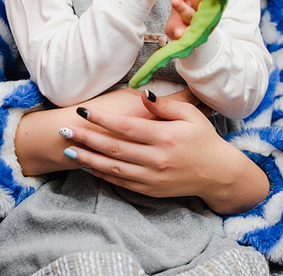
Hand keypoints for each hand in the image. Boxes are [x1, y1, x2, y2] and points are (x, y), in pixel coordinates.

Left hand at [59, 91, 269, 213]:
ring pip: (113, 168)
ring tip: (69, 150)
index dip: (102, 119)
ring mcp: (152, 178)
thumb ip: (164, 105)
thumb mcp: (189, 116)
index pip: (125, 127)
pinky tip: (89, 167)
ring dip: (89, 160)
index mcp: (164, 137)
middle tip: (64, 130)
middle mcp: (156, 159)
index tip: (83, 111)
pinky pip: (121, 182)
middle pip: (113, 148)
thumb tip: (143, 92)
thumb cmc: (204, 139)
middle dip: (86, 139)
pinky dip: (103, 175)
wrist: (218, 174)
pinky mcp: (150, 190)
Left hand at [164, 0, 205, 40]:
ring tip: (175, 0)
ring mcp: (195, 21)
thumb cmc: (188, 6)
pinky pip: (185, 33)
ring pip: (190, 13)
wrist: (184, 30)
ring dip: (183, 7)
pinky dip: (182, 32)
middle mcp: (201, 7)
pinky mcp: (187, 32)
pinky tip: (179, 33)